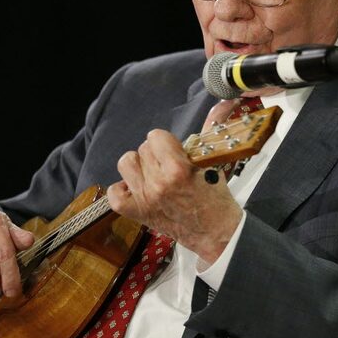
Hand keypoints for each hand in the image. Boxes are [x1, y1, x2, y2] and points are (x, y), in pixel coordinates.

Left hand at [107, 100, 243, 262]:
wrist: (214, 234)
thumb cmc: (216, 198)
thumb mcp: (213, 162)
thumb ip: (210, 130)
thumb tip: (223, 103)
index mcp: (177, 169)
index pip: (156, 136)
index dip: (166, 142)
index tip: (175, 151)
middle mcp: (157, 184)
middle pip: (142, 149)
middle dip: (156, 154)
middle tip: (169, 166)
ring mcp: (144, 199)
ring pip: (126, 164)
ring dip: (139, 167)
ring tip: (153, 175)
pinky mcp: (136, 213)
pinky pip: (114, 192)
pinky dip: (124, 189)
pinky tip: (139, 189)